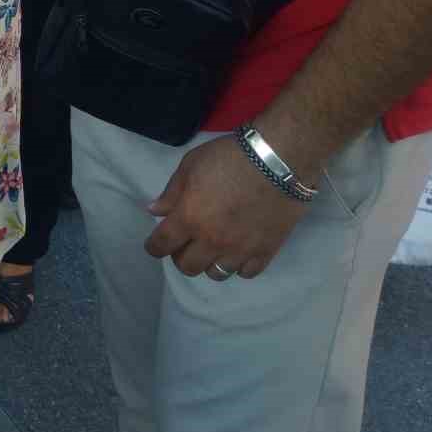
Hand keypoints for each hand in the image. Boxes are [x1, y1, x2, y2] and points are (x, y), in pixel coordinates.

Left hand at [143, 135, 311, 279]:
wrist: (278, 161)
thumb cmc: (228, 157)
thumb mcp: (190, 165)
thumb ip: (171, 192)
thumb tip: (155, 211)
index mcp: (189, 219)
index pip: (162, 245)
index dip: (153, 247)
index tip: (155, 244)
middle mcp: (212, 241)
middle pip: (188, 267)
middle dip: (180, 256)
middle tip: (186, 242)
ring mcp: (240, 250)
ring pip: (216, 274)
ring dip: (209, 263)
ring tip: (213, 248)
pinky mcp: (266, 251)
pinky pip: (246, 273)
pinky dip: (238, 266)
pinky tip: (238, 252)